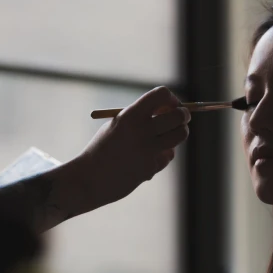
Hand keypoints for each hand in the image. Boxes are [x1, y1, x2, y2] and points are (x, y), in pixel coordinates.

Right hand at [74, 86, 189, 208]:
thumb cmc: (103, 148)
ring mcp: (148, 150)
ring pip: (180, 135)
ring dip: (179, 133)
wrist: (89, 178)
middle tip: (182, 117)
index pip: (162, 95)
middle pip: (178, 115)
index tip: (169, 105)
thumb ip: (141, 117)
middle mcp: (141, 130)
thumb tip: (170, 111)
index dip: (170, 98)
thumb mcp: (118, 125)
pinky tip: (145, 159)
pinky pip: (167, 156)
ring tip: (167, 136)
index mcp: (129, 115)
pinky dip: (162, 155)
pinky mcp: (151, 167)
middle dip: (183, 115)